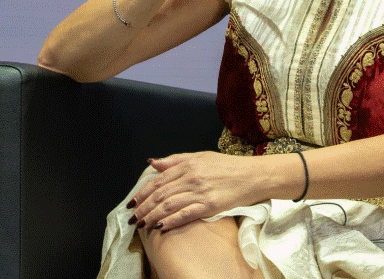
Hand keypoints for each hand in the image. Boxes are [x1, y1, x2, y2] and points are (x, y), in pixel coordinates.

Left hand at [126, 151, 267, 231]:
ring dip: (152, 216)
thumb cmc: (227, 166)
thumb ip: (175, 160)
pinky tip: (160, 227)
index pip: (158, 180)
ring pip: (169, 205)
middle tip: (132, 218)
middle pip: (160, 194)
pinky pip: (185, 214)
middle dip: (143, 207)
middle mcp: (191, 177)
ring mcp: (199, 191)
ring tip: (142, 225)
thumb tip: (153, 162)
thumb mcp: (200, 156)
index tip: (132, 202)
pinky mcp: (209, 205)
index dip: (142, 192)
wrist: (251, 175)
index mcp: (188, 164)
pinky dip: (170, 221)